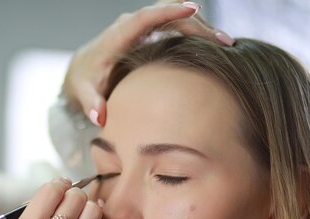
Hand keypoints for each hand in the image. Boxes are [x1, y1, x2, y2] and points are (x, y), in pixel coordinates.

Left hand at [63, 1, 233, 126]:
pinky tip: (215, 49)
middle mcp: (133, 25)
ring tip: (227, 45)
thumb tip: (100, 117)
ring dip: (202, 28)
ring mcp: (144, 28)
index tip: (192, 9)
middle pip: (169, 13)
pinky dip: (196, 34)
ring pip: (176, 18)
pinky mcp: (152, 33)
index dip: (169, 12)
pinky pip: (177, 26)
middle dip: (197, 23)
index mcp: (118, 35)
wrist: (83, 70)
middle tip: (224, 41)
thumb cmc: (84, 81)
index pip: (145, 17)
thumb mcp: (83, 93)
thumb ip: (90, 103)